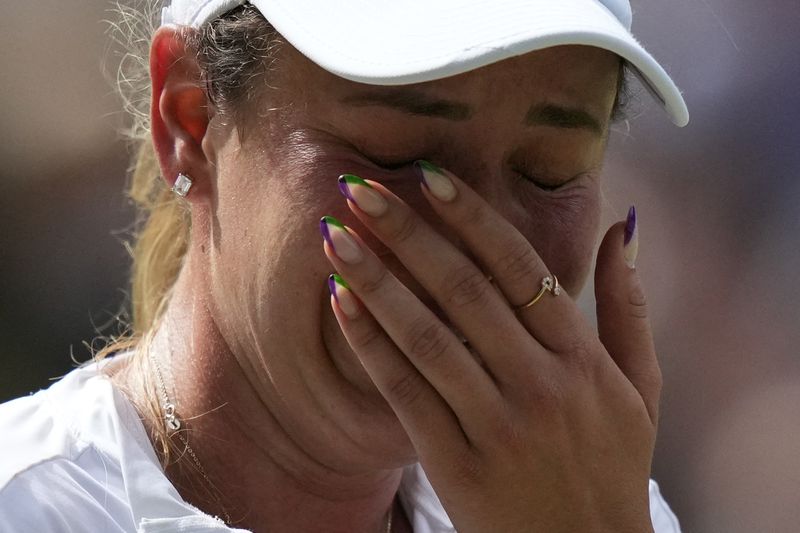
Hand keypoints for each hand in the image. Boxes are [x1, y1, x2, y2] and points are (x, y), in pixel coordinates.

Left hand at [321, 165, 659, 532]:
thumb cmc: (612, 464)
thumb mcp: (641, 386)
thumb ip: (629, 305)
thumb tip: (622, 226)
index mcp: (582, 356)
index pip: (519, 267)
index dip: (471, 217)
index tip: (428, 176)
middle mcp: (540, 382)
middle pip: (463, 290)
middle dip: (407, 233)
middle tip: (359, 188)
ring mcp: (497, 424)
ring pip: (427, 336)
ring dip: (376, 281)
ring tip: (334, 236)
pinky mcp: (458, 463)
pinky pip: (405, 393)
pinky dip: (371, 345)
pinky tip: (341, 304)